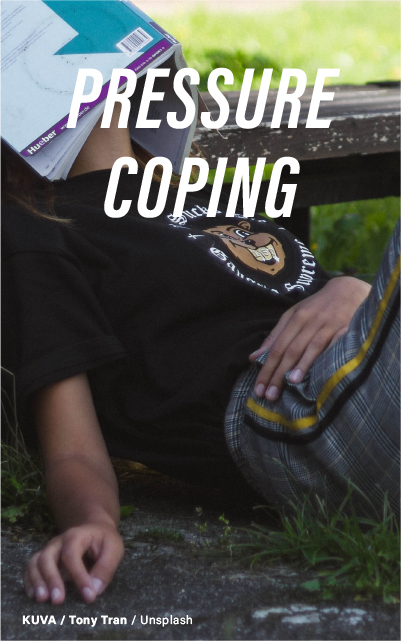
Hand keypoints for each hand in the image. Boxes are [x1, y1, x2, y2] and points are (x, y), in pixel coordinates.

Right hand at [24, 522, 123, 604]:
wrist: (94, 529)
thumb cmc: (104, 541)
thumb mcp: (114, 548)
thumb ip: (106, 568)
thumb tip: (94, 590)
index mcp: (76, 536)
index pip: (72, 555)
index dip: (79, 576)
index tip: (89, 596)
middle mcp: (59, 542)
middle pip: (47, 557)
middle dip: (51, 579)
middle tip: (58, 600)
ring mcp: (50, 550)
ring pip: (35, 563)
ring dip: (37, 581)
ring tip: (42, 599)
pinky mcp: (45, 560)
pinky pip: (30, 569)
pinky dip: (30, 582)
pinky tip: (34, 596)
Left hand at [250, 276, 370, 400]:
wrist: (348, 290)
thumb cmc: (317, 307)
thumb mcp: (293, 315)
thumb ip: (275, 336)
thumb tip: (254, 358)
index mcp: (295, 318)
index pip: (276, 347)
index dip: (266, 369)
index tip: (258, 389)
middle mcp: (309, 321)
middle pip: (290, 350)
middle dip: (278, 373)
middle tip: (269, 395)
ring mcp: (328, 325)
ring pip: (311, 347)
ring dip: (300, 365)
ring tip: (291, 384)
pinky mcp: (347, 328)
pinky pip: (335, 345)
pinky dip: (327, 357)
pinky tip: (322, 371)